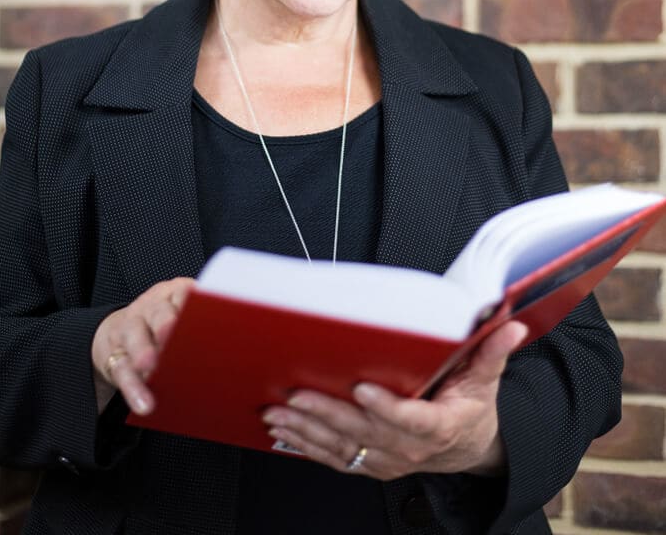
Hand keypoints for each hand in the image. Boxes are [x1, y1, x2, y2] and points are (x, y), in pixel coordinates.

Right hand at [91, 277, 193, 415]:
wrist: (123, 330)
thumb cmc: (167, 325)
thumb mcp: (185, 314)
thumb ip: (204, 325)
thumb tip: (234, 350)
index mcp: (177, 293)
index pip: (185, 293)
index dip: (191, 303)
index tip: (199, 314)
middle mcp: (153, 306)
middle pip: (158, 312)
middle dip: (165, 323)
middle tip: (170, 335)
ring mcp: (132, 327)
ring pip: (135, 336)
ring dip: (143, 352)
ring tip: (151, 369)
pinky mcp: (116, 354)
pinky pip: (122, 370)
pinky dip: (134, 387)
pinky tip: (144, 403)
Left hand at [262, 320, 527, 479]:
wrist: (466, 448)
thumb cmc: (470, 408)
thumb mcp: (486, 379)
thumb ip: (492, 351)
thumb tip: (510, 324)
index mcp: (437, 426)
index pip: (408, 419)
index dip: (384, 407)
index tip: (361, 389)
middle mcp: (407, 448)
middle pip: (363, 432)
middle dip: (326, 413)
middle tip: (296, 393)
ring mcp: (385, 459)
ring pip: (341, 447)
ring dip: (306, 430)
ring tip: (278, 410)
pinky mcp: (369, 463)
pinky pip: (334, 457)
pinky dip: (305, 445)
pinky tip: (282, 430)